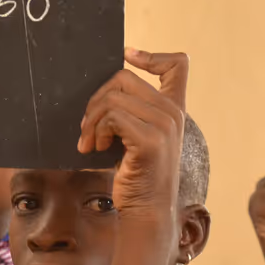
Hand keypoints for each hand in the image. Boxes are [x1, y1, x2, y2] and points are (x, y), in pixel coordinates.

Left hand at [78, 48, 186, 217]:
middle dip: (96, 99)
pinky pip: (111, 117)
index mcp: (174, 109)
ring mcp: (164, 125)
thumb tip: (100, 91)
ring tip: (89, 142)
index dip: (150, 55)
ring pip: (112, 98)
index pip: (177, 65)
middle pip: (124, 77)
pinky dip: (95, 131)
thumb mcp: (136, 137)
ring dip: (91, 120)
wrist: (146, 209)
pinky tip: (95, 148)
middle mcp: (173, 113)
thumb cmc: (136, 175)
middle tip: (87, 127)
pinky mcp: (150, 139)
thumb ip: (132, 112)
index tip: (127, 56)